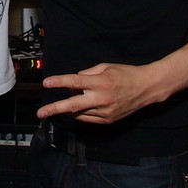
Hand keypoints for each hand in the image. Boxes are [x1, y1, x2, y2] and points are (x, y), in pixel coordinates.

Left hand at [37, 63, 160, 123]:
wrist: (147, 88)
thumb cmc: (125, 73)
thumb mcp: (105, 67)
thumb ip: (86, 74)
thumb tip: (72, 84)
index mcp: (100, 82)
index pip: (75, 81)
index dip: (59, 82)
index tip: (46, 83)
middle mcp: (101, 98)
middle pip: (72, 105)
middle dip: (54, 109)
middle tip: (40, 113)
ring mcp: (105, 111)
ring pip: (78, 112)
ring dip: (70, 107)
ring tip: (76, 97)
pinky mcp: (108, 120)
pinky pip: (87, 118)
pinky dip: (81, 112)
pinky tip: (84, 104)